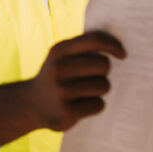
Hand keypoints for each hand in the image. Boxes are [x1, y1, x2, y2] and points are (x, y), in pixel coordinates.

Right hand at [0, 31, 125, 151]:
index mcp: (59, 50)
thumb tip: (118, 45)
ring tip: (84, 93)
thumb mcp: (61, 57)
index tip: (123, 55)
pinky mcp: (66, 112)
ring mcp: (61, 91)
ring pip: (103, 86)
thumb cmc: (56, 76)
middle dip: (104, 72)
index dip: (113, 45)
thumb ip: (83, 48)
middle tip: (94, 77)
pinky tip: (80, 106)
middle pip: (104, 65)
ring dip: (99, 90)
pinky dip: (94, 106)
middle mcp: (58, 68)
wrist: (29, 105)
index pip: (95, 40)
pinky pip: (98, 105)